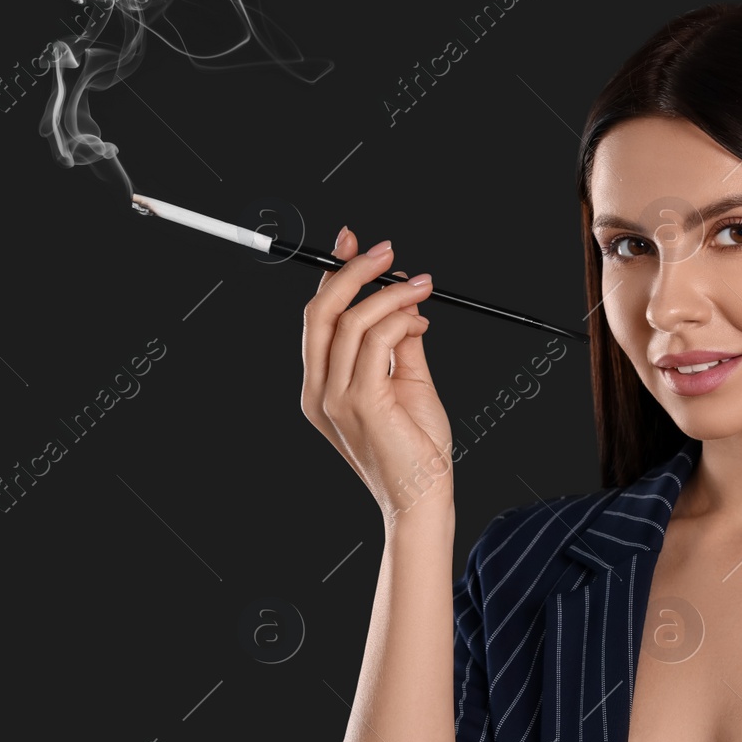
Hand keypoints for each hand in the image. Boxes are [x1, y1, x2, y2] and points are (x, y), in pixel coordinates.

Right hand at [301, 227, 453, 520]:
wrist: (422, 498)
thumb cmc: (416, 450)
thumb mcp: (406, 383)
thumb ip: (397, 343)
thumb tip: (402, 304)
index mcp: (322, 387)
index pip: (319, 319)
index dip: (333, 274)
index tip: (354, 243)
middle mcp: (320, 391)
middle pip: (321, 312)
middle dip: (353, 271)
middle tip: (387, 252)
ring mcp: (336, 398)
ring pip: (352, 320)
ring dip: (390, 293)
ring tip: (421, 289)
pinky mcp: (361, 402)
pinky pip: (376, 340)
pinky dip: (400, 319)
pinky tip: (420, 322)